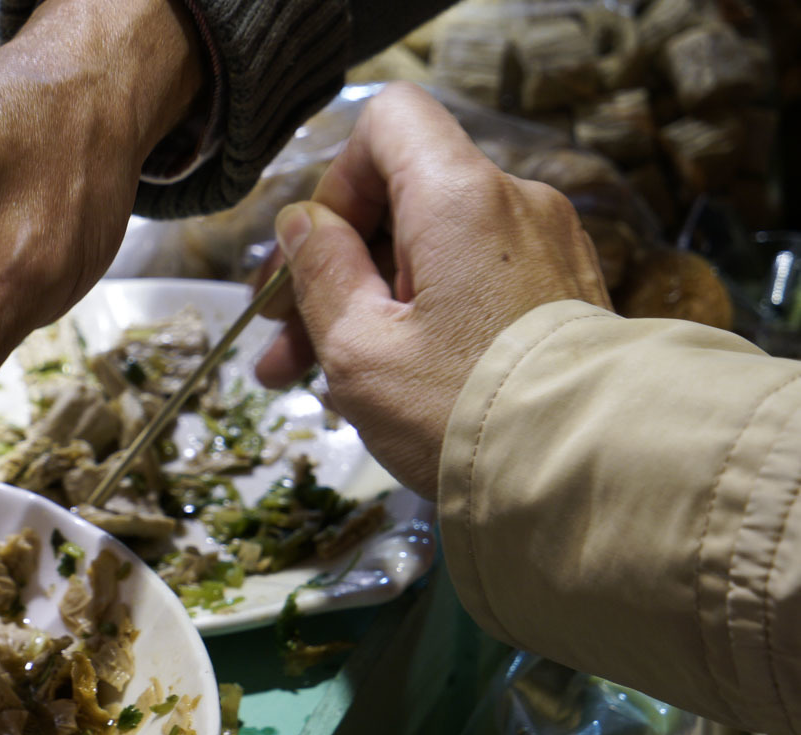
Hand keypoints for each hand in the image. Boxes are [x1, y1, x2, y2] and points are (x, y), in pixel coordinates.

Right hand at [254, 83, 610, 497]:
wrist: (589, 475)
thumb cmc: (460, 409)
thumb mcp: (359, 348)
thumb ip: (319, 271)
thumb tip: (303, 223)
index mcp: (460, 197)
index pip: (389, 121)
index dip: (339, 178)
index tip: (318, 254)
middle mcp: (514, 202)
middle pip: (405, 198)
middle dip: (336, 267)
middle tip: (284, 347)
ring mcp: (549, 248)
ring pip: (436, 251)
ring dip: (374, 305)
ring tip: (321, 383)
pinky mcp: (565, 295)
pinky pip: (477, 284)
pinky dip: (428, 319)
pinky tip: (394, 386)